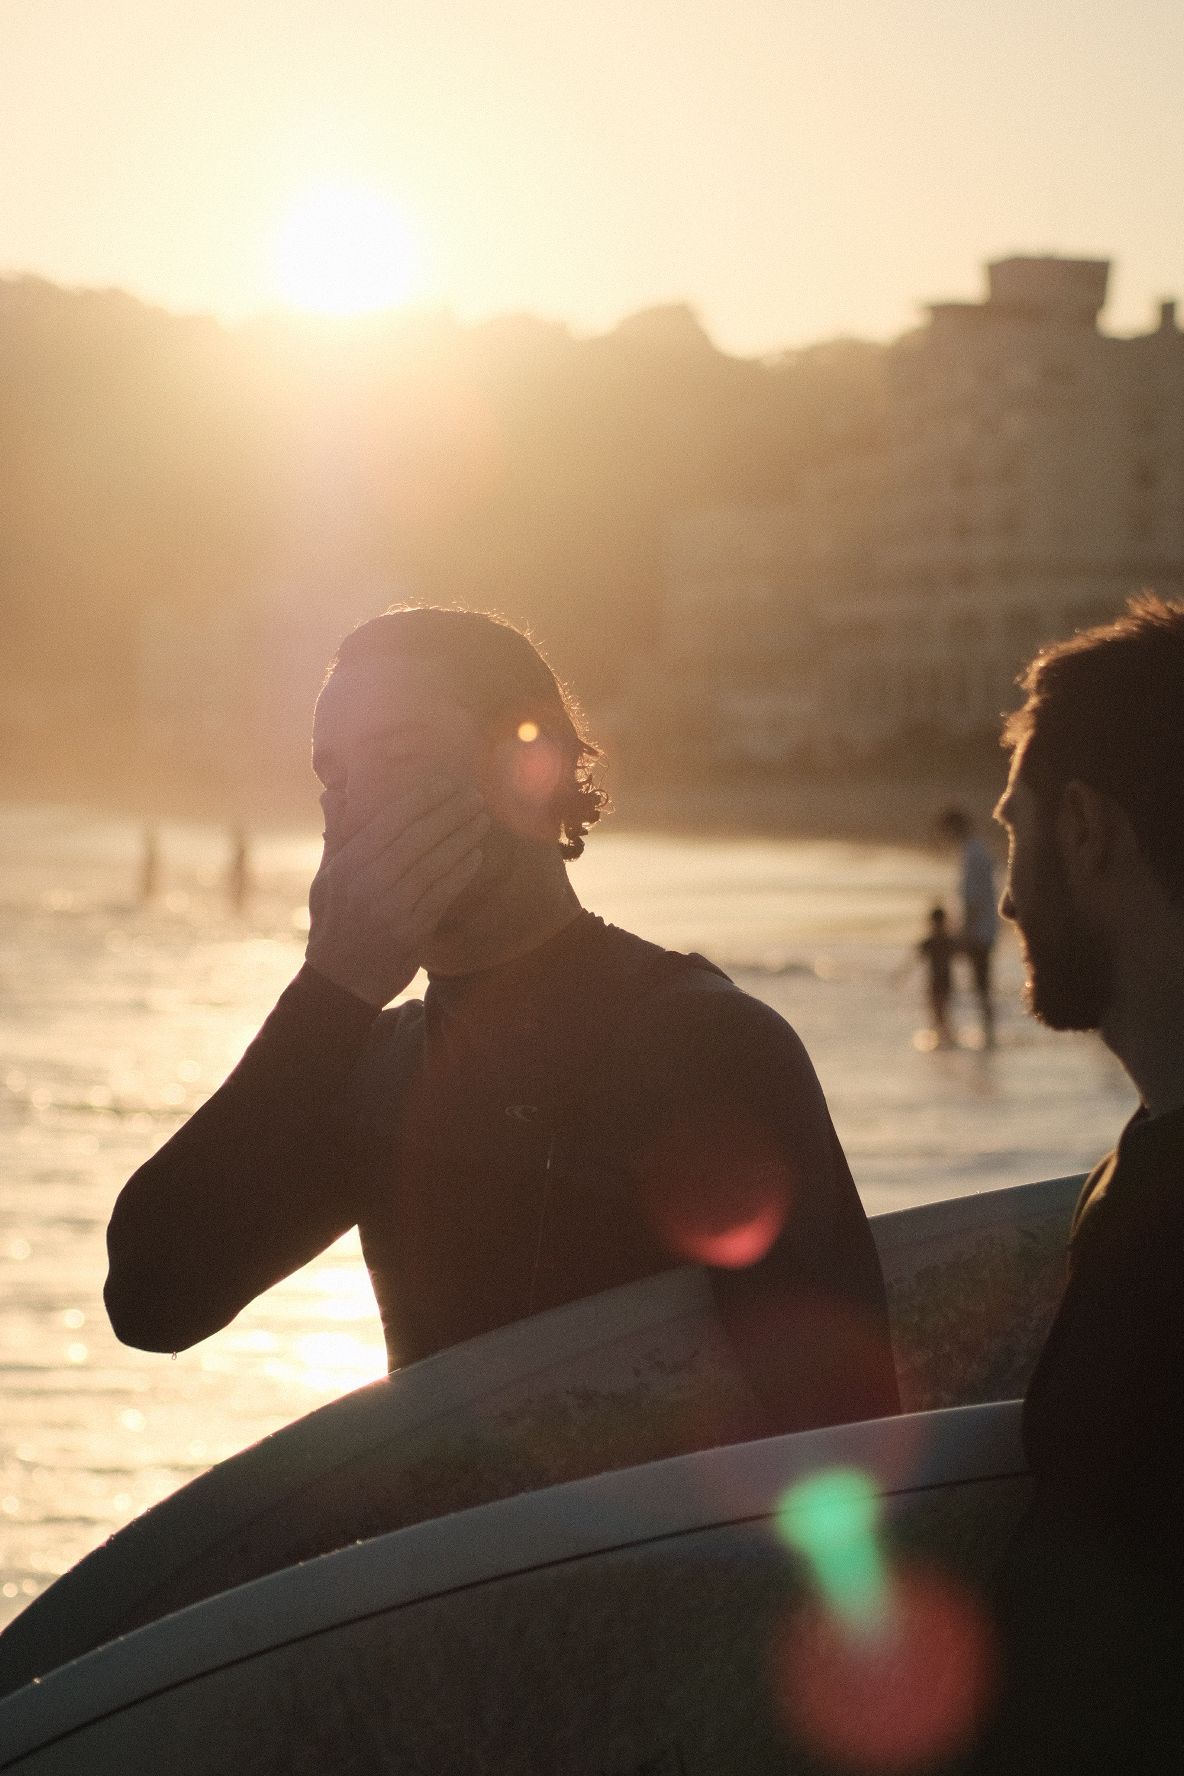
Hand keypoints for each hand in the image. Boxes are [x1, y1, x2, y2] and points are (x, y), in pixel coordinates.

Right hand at [305, 780, 487, 1005]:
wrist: (340, 980)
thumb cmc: (335, 922)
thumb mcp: (326, 878)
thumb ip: (335, 836)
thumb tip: (330, 793)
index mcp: (347, 864)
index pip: (389, 821)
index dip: (421, 798)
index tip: (445, 782)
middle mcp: (367, 882)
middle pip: (416, 837)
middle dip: (449, 812)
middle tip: (474, 795)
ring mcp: (390, 908)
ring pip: (434, 863)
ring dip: (462, 838)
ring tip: (482, 820)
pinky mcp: (410, 932)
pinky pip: (442, 894)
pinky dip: (461, 872)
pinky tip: (477, 855)